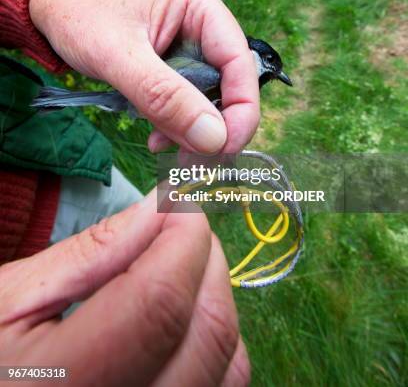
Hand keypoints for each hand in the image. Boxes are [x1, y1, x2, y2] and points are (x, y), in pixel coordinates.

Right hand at [0, 191, 249, 385]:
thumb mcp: (11, 298)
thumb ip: (90, 254)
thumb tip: (160, 208)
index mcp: (62, 386)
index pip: (160, 303)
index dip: (182, 237)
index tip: (175, 202)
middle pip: (208, 333)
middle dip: (208, 259)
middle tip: (180, 227)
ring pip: (230, 364)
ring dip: (216, 298)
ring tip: (178, 268)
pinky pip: (223, 386)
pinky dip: (215, 340)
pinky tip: (179, 318)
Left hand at [29, 0, 259, 153]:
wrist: (57, 21)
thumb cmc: (83, 24)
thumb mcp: (119, 59)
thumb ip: (164, 96)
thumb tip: (214, 138)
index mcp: (201, 5)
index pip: (239, 61)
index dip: (242, 108)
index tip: (225, 147)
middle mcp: (206, 25)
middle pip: (231, 84)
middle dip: (214, 125)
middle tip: (192, 160)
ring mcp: (195, 48)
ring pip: (213, 100)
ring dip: (194, 131)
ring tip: (165, 148)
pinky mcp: (181, 68)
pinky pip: (192, 105)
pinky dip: (179, 127)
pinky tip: (157, 138)